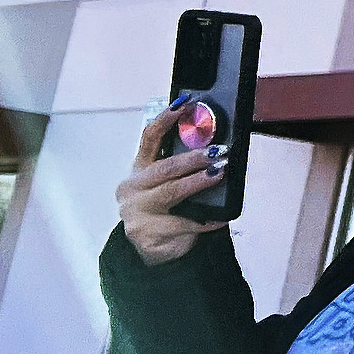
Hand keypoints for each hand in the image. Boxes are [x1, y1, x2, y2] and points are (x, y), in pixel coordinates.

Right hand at [116, 105, 228, 265]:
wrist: (154, 249)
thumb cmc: (165, 210)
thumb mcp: (167, 184)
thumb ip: (180, 165)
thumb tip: (215, 146)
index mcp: (139, 169)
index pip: (149, 138)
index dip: (166, 119)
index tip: (184, 104)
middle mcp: (133, 188)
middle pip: (165, 167)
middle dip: (192, 158)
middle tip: (216, 152)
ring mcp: (136, 211)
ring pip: (171, 192)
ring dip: (198, 182)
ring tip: (218, 173)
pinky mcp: (147, 233)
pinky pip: (183, 223)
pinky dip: (205, 219)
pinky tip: (220, 217)